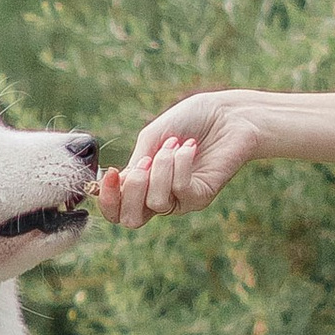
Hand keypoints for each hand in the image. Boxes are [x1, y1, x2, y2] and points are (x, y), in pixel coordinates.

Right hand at [98, 91, 263, 226]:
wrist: (226, 115)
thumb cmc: (188, 121)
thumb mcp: (151, 138)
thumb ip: (135, 162)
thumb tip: (120, 185)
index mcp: (141, 184)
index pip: (116, 210)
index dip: (107, 199)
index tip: (113, 172)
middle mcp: (159, 197)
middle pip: (131, 220)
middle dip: (132, 191)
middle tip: (145, 162)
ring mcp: (180, 200)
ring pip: (156, 201)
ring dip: (161, 167)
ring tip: (173, 143)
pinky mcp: (202, 197)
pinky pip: (181, 189)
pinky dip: (181, 164)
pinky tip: (189, 147)